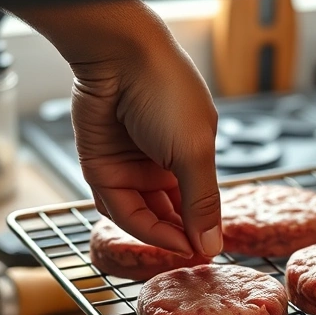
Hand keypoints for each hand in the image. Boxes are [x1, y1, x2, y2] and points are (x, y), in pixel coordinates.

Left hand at [72, 43, 220, 257]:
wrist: (119, 59)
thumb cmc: (166, 92)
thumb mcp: (194, 151)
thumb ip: (202, 202)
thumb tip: (215, 243)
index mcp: (192, 156)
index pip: (198, 204)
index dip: (202, 229)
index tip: (209, 253)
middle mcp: (161, 164)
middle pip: (170, 214)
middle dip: (179, 236)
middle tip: (190, 255)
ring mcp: (130, 166)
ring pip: (142, 215)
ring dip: (156, 232)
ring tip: (173, 244)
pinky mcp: (101, 166)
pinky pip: (115, 204)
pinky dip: (129, 219)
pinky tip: (148, 229)